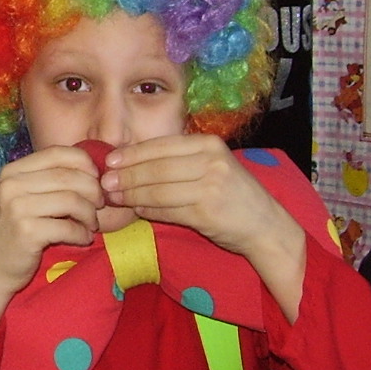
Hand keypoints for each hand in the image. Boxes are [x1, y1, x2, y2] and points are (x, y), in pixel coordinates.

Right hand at [0, 146, 104, 340]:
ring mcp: (16, 208)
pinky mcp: (26, 232)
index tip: (95, 181)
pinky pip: (69, 227)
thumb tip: (93, 172)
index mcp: (12, 171)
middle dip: (93, 192)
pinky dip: (82, 234)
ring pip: (72, 200)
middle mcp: (11, 185)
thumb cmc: (12, 233)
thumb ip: (48, 181)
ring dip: (90, 215)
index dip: (85, 164)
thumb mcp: (22, 198)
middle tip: (98, 207)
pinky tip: (82, 239)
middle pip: (69, 176)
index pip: (57, 152)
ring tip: (90, 225)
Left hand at [100, 134, 306, 319]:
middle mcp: (211, 161)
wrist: (265, 225)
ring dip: (131, 195)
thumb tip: (129, 163)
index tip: (109, 161)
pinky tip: (136, 209)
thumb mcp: (210, 167)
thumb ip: (177, 162)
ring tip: (114, 197)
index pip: (160, 146)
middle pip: (155, 167)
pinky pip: (166, 210)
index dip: (131, 154)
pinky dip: (147, 210)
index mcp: (208, 144)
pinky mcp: (206, 212)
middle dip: (126, 176)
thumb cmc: (232, 195)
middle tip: (105, 183)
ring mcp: (210, 186)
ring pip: (158, 189)